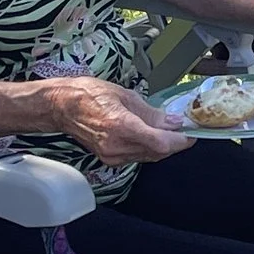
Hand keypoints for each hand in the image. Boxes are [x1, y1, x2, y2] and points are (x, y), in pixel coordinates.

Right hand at [41, 79, 195, 164]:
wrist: (61, 106)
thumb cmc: (89, 94)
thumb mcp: (125, 96)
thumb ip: (151, 113)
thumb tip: (173, 122)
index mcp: (121, 126)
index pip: (161, 143)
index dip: (181, 140)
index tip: (192, 132)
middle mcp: (116, 145)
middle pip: (158, 152)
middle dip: (175, 142)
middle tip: (185, 129)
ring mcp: (111, 155)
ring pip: (149, 156)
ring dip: (162, 146)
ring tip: (169, 130)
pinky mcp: (108, 159)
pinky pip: (137, 156)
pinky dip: (148, 148)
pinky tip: (151, 135)